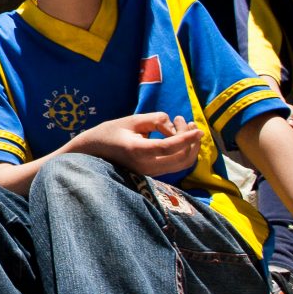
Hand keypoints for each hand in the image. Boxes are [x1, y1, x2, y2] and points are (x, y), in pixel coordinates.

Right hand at [76, 112, 202, 176]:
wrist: (92, 153)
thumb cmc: (109, 132)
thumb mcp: (130, 120)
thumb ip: (155, 120)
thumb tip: (173, 125)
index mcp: (137, 151)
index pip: (168, 147)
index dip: (186, 138)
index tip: (199, 129)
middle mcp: (146, 166)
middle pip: (181, 159)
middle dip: (191, 141)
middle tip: (188, 122)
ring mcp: (150, 172)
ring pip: (182, 164)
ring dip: (189, 146)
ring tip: (185, 125)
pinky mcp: (152, 173)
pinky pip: (175, 164)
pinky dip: (183, 151)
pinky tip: (180, 136)